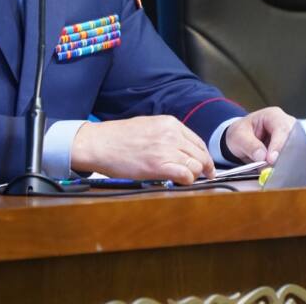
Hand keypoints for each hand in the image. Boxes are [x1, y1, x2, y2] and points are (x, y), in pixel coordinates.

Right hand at [71, 115, 215, 183]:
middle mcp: (171, 134)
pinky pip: (185, 175)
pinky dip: (187, 181)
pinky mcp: (158, 165)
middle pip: (200, 154)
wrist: (99, 143)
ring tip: (184, 180)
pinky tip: (179, 182)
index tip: (206, 166)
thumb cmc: (119, 137)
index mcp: (170, 123)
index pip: (198, 142)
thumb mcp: (149, 125)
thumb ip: (168, 134)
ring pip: (196, 166)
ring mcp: (165, 149)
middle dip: (203, 168)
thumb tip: (182, 149)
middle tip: (202, 177)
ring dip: (193, 176)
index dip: (204, 156)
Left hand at [224, 107, 295, 164]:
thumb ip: (250, 145)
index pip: (281, 129)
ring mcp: (289, 137)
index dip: (277, 145)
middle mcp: (285, 124)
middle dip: (282, 155)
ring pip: (294, 151)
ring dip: (282, 162)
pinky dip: (282, 166)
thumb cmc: (240, 133)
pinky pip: (291, 158)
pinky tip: (273, 171)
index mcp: (273, 115)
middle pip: (293, 139)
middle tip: (271, 169)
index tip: (270, 159)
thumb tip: (262, 157)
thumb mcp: (238, 136)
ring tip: (269, 170)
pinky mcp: (289, 149)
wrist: (240, 139)